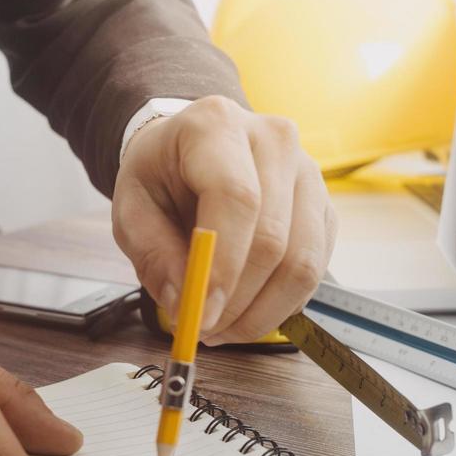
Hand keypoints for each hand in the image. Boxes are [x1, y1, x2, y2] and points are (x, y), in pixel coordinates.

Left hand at [112, 95, 336, 344]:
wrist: (190, 150)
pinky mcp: (324, 207)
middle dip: (238, 301)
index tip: (201, 314)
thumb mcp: (131, 208)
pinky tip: (246, 309)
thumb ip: (152, 253)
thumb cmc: (161, 175)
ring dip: (262, 312)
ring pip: (303, 262)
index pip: (236, 198)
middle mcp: (274, 140)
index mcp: (217, 125)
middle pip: (273, 238)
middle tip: (203, 330)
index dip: (222, 265)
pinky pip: (315, 270)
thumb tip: (185, 302)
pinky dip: (280, 304)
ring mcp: (308, 172)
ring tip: (222, 327)